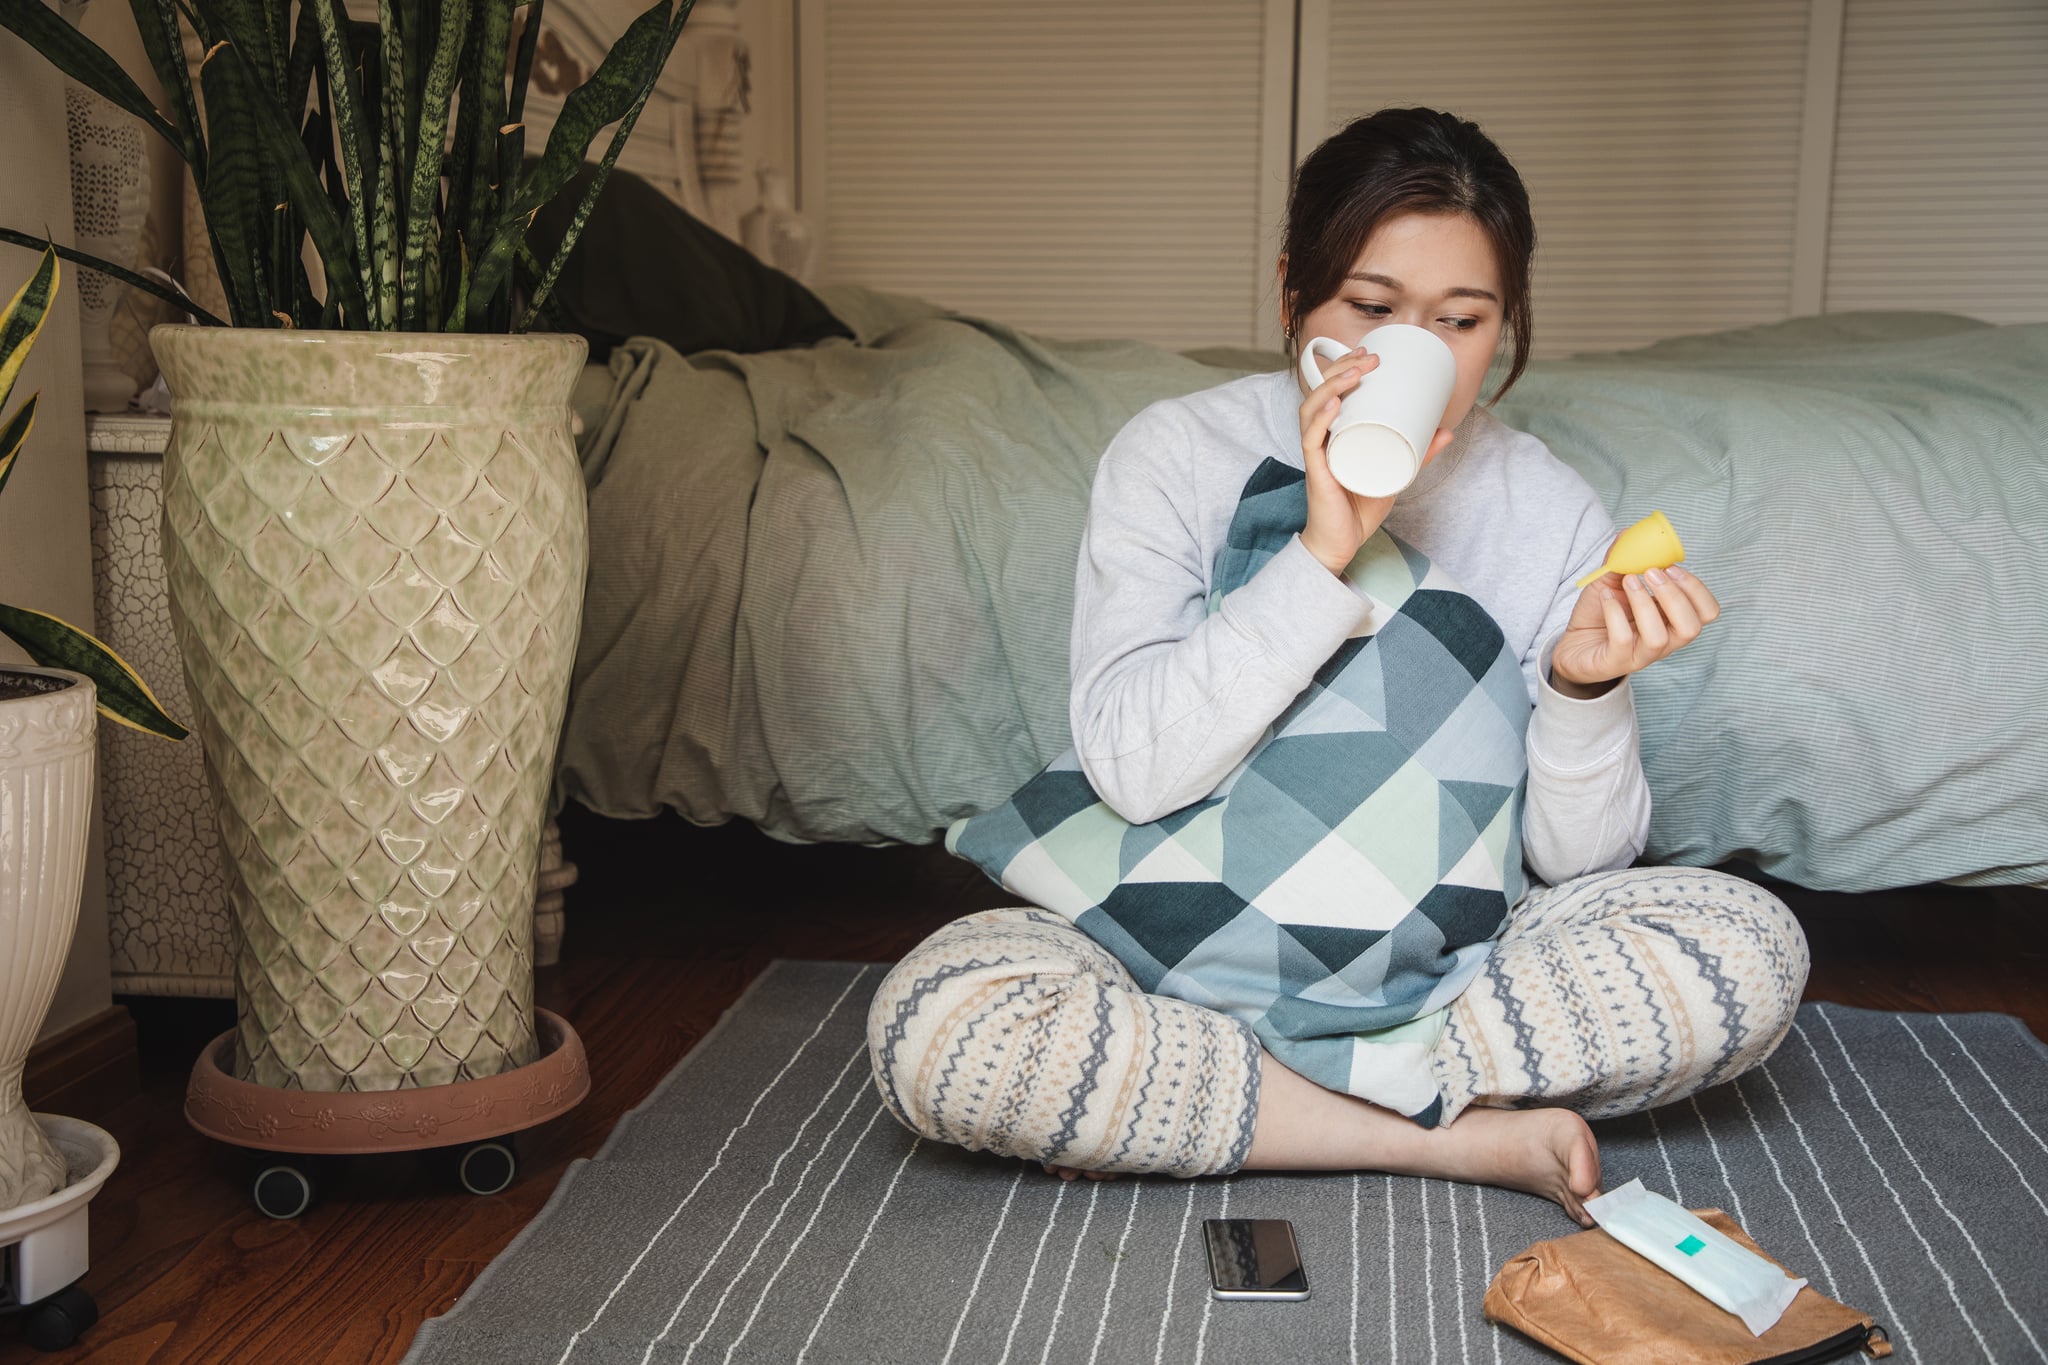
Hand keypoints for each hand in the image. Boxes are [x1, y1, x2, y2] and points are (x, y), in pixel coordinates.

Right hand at [1297, 347, 1454, 574]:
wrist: (1341, 543)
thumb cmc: (1359, 508)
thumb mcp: (1395, 472)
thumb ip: (1419, 453)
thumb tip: (1447, 431)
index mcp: (1332, 434)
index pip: (1329, 392)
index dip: (1344, 367)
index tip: (1368, 352)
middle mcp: (1320, 439)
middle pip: (1320, 393)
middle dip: (1342, 368)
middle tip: (1370, 357)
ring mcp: (1316, 454)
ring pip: (1312, 410)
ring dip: (1332, 386)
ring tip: (1355, 373)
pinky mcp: (1317, 471)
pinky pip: (1311, 440)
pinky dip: (1321, 419)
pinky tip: (1333, 404)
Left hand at [1550, 565, 1720, 694]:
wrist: (1571, 644)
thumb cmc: (1600, 614)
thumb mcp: (1613, 582)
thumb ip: (1625, 559)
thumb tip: (1630, 532)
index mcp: (1672, 620)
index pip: (1707, 611)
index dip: (1696, 588)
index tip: (1671, 567)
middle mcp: (1664, 641)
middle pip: (1691, 627)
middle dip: (1674, 596)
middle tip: (1651, 572)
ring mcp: (1640, 655)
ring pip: (1659, 638)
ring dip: (1644, 603)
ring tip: (1628, 581)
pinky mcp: (1615, 662)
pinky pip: (1623, 640)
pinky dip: (1615, 613)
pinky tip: (1606, 596)